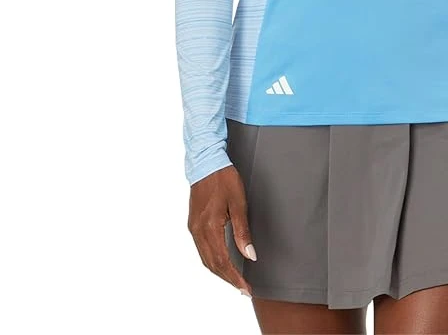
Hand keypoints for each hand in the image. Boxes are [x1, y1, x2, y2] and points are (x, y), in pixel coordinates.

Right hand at [188, 164, 256, 296]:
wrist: (206, 163)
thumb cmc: (224, 179)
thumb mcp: (239, 203)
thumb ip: (242, 231)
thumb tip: (250, 255)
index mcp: (210, 226)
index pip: (222, 261)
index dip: (234, 278)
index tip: (246, 289)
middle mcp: (198, 231)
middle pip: (212, 264)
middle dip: (228, 279)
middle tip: (243, 289)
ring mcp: (193, 228)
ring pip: (205, 259)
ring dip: (219, 272)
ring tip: (235, 280)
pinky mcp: (193, 224)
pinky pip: (202, 250)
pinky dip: (212, 260)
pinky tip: (222, 262)